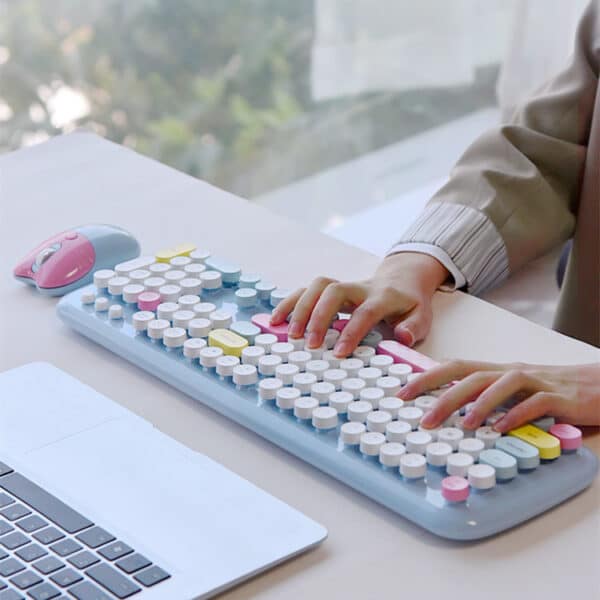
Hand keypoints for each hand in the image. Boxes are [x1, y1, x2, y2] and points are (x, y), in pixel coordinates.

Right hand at [270, 253, 448, 356]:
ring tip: (288, 333)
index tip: (339, 353)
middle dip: (318, 316)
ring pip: (316, 286)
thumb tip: (401, 336)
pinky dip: (289, 303)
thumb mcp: (422, 316)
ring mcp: (343, 285)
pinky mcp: (329, 289)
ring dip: (299, 308)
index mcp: (383, 296)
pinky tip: (276, 320)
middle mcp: (360, 287)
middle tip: (309, 344)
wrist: (401, 278)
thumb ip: (414, 327)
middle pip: (334, 291)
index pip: (365, 311)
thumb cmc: (409, 304)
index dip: (351, 331)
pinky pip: (305, 290)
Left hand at [398, 360, 599, 431]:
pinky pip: (536, 402)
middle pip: (471, 374)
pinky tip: (502, 428)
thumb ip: (487, 398)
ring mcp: (537, 381)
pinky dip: (517, 414)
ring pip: (500, 384)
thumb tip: (452, 411)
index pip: (456, 367)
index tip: (402, 393)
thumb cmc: (555, 389)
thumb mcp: (515, 391)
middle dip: (443, 393)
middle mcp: (512, 372)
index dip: (427, 377)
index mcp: (498, 371)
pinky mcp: (560, 397)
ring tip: (460, 424)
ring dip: (478, 403)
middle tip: (422, 417)